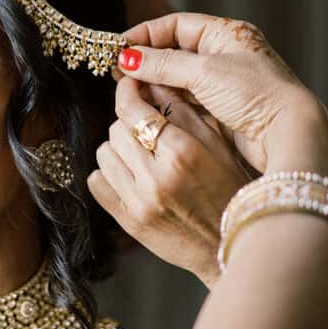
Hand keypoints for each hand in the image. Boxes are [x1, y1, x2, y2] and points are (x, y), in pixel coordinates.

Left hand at [89, 80, 250, 286]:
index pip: (133, 110)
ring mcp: (140, 201)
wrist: (230, 246)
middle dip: (129, 124)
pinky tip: (129, 176)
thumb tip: (151, 82)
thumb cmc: (231, 190)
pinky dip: (108, 175)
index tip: (130, 85)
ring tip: (141, 155)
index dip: (127, 92)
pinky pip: (97, 183)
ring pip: (104, 154)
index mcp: (182, 153)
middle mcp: (157, 177)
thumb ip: (182, 112)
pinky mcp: (128, 221)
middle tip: (146, 129)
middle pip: (116, 129)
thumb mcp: (217, 145)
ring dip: (118, 149)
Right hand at [115, 13, 327, 180]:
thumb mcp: (204, 73)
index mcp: (227, 34)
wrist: (288, 133)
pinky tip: (152, 105)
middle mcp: (226, 55)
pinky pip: (186, 98)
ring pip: (178, 77)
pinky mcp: (222, 108)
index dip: (146, 34)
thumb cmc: (256, 95)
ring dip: (155, 82)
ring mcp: (224, 82)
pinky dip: (168, 99)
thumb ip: (163, 64)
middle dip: (147, 60)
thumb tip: (127, 58)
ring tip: (130, 89)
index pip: (177, 25)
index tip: (119, 47)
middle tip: (119, 71)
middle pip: (175, 50)